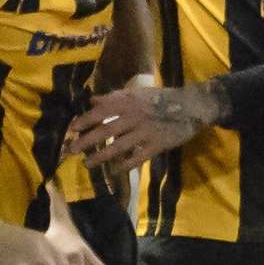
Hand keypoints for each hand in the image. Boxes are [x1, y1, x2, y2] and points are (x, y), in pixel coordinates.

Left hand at [65, 81, 227, 171]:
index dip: (85, 120)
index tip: (71, 130)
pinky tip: (114, 171)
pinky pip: (138, 158)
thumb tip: (92, 101)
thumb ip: (114, 97)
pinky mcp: (157, 145)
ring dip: (101, 156)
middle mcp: (134, 116)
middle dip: (86, 141)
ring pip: (119, 146)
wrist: (192, 105)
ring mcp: (145, 131)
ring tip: (87, 164)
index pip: (101, 111)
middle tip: (71, 151)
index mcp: (128, 102)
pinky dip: (125, 165)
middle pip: (106, 130)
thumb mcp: (137, 93)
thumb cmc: (162, 98)